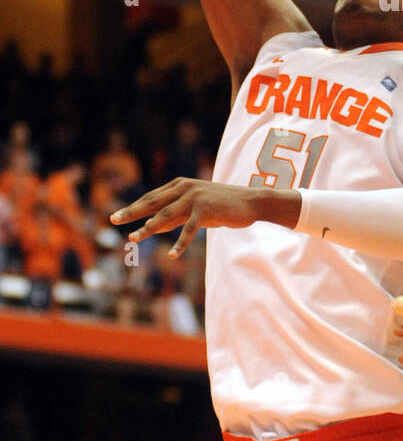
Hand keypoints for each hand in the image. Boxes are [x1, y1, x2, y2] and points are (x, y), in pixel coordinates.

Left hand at [110, 178, 275, 256]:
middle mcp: (185, 188)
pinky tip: (172, 254)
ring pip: (166, 215)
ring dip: (148, 228)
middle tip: (113, 220)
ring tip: (133, 238)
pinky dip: (181, 242)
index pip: (151, 197)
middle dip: (132, 212)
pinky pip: (190, 229)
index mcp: (180, 185)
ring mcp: (195, 198)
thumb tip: (152, 225)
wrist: (251, 202)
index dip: (134, 207)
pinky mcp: (207, 209)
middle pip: (152, 202)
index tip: (117, 216)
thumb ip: (175, 215)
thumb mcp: (195, 208)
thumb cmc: (222, 206)